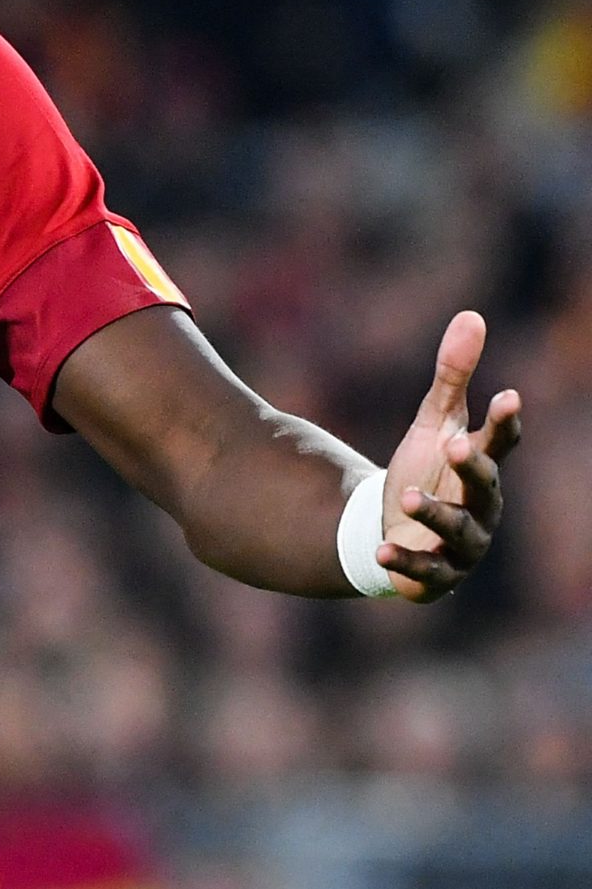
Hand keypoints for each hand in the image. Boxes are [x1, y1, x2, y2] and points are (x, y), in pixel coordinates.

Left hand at [372, 309, 521, 602]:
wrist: (396, 527)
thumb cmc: (426, 470)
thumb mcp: (435, 421)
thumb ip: (453, 375)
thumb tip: (472, 315)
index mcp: (481, 467)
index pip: (499, 441)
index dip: (504, 421)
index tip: (508, 396)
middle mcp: (481, 507)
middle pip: (484, 485)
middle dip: (471, 466)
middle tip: (454, 444)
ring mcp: (462, 544)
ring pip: (455, 529)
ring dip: (433, 512)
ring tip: (405, 496)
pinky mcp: (435, 573)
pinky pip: (423, 568)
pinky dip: (403, 558)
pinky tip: (380, 549)